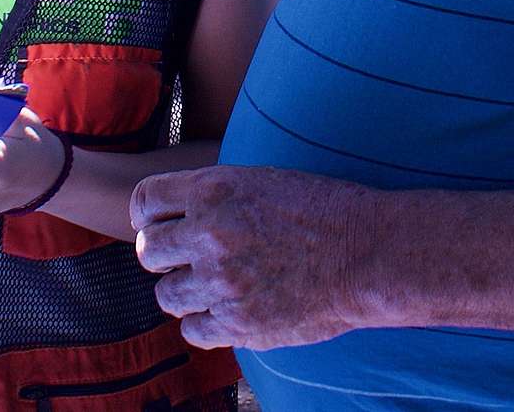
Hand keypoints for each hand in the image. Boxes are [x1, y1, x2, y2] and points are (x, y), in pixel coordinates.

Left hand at [131, 166, 380, 350]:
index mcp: (215, 189)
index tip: (159, 225)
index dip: (148, 216)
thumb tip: (178, 217)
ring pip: (166, 296)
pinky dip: (205, 325)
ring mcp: (222, 282)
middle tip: (186, 260)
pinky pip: (193, 331)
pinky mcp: (239, 323)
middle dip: (163, 256)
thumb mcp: (263, 181)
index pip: (145, 201)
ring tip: (211, 288)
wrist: (368, 253)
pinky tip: (227, 312)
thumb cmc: (324, 211)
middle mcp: (210, 234)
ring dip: (183, 292)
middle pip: (148, 252)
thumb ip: (216, 197)